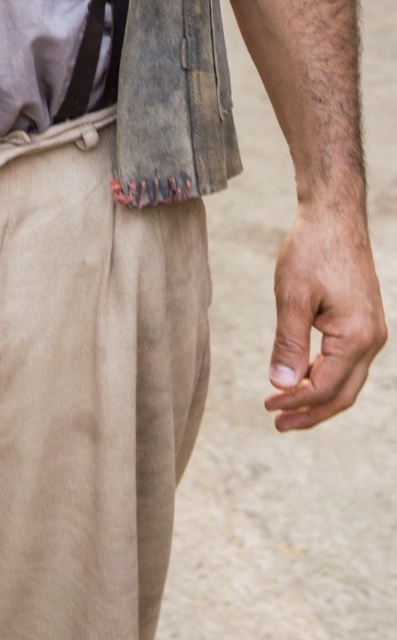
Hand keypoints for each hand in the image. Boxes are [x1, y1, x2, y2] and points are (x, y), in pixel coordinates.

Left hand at [265, 196, 386, 430]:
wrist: (334, 216)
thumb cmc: (312, 250)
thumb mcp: (292, 297)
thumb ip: (288, 343)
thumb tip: (281, 386)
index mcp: (357, 337)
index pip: (325, 387)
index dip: (295, 403)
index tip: (267, 406)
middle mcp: (372, 340)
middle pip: (343, 394)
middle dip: (310, 413)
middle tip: (277, 424)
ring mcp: (372, 332)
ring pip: (348, 381)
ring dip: (318, 397)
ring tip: (285, 406)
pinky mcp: (365, 323)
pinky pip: (348, 363)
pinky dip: (325, 376)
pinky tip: (302, 377)